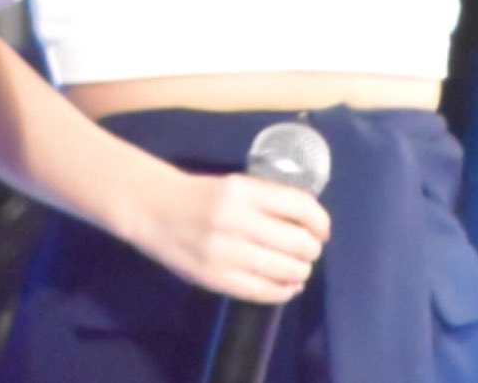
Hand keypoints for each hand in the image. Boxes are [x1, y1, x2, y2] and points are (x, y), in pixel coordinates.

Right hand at [120, 166, 330, 303]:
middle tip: (311, 251)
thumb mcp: (240, 185)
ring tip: (301, 270)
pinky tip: (289, 287)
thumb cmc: (204, 196)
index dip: (320, 222)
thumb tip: (312, 224)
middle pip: (296, 241)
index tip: (323, 231)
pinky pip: (259, 291)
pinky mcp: (212, 278)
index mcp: (246, 191)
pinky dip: (282, 291)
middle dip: (312, 250)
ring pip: (281, 269)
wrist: (155, 210)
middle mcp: (235, 220)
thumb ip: (272, 200)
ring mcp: (223, 252)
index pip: (300, 206)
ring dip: (301, 272)